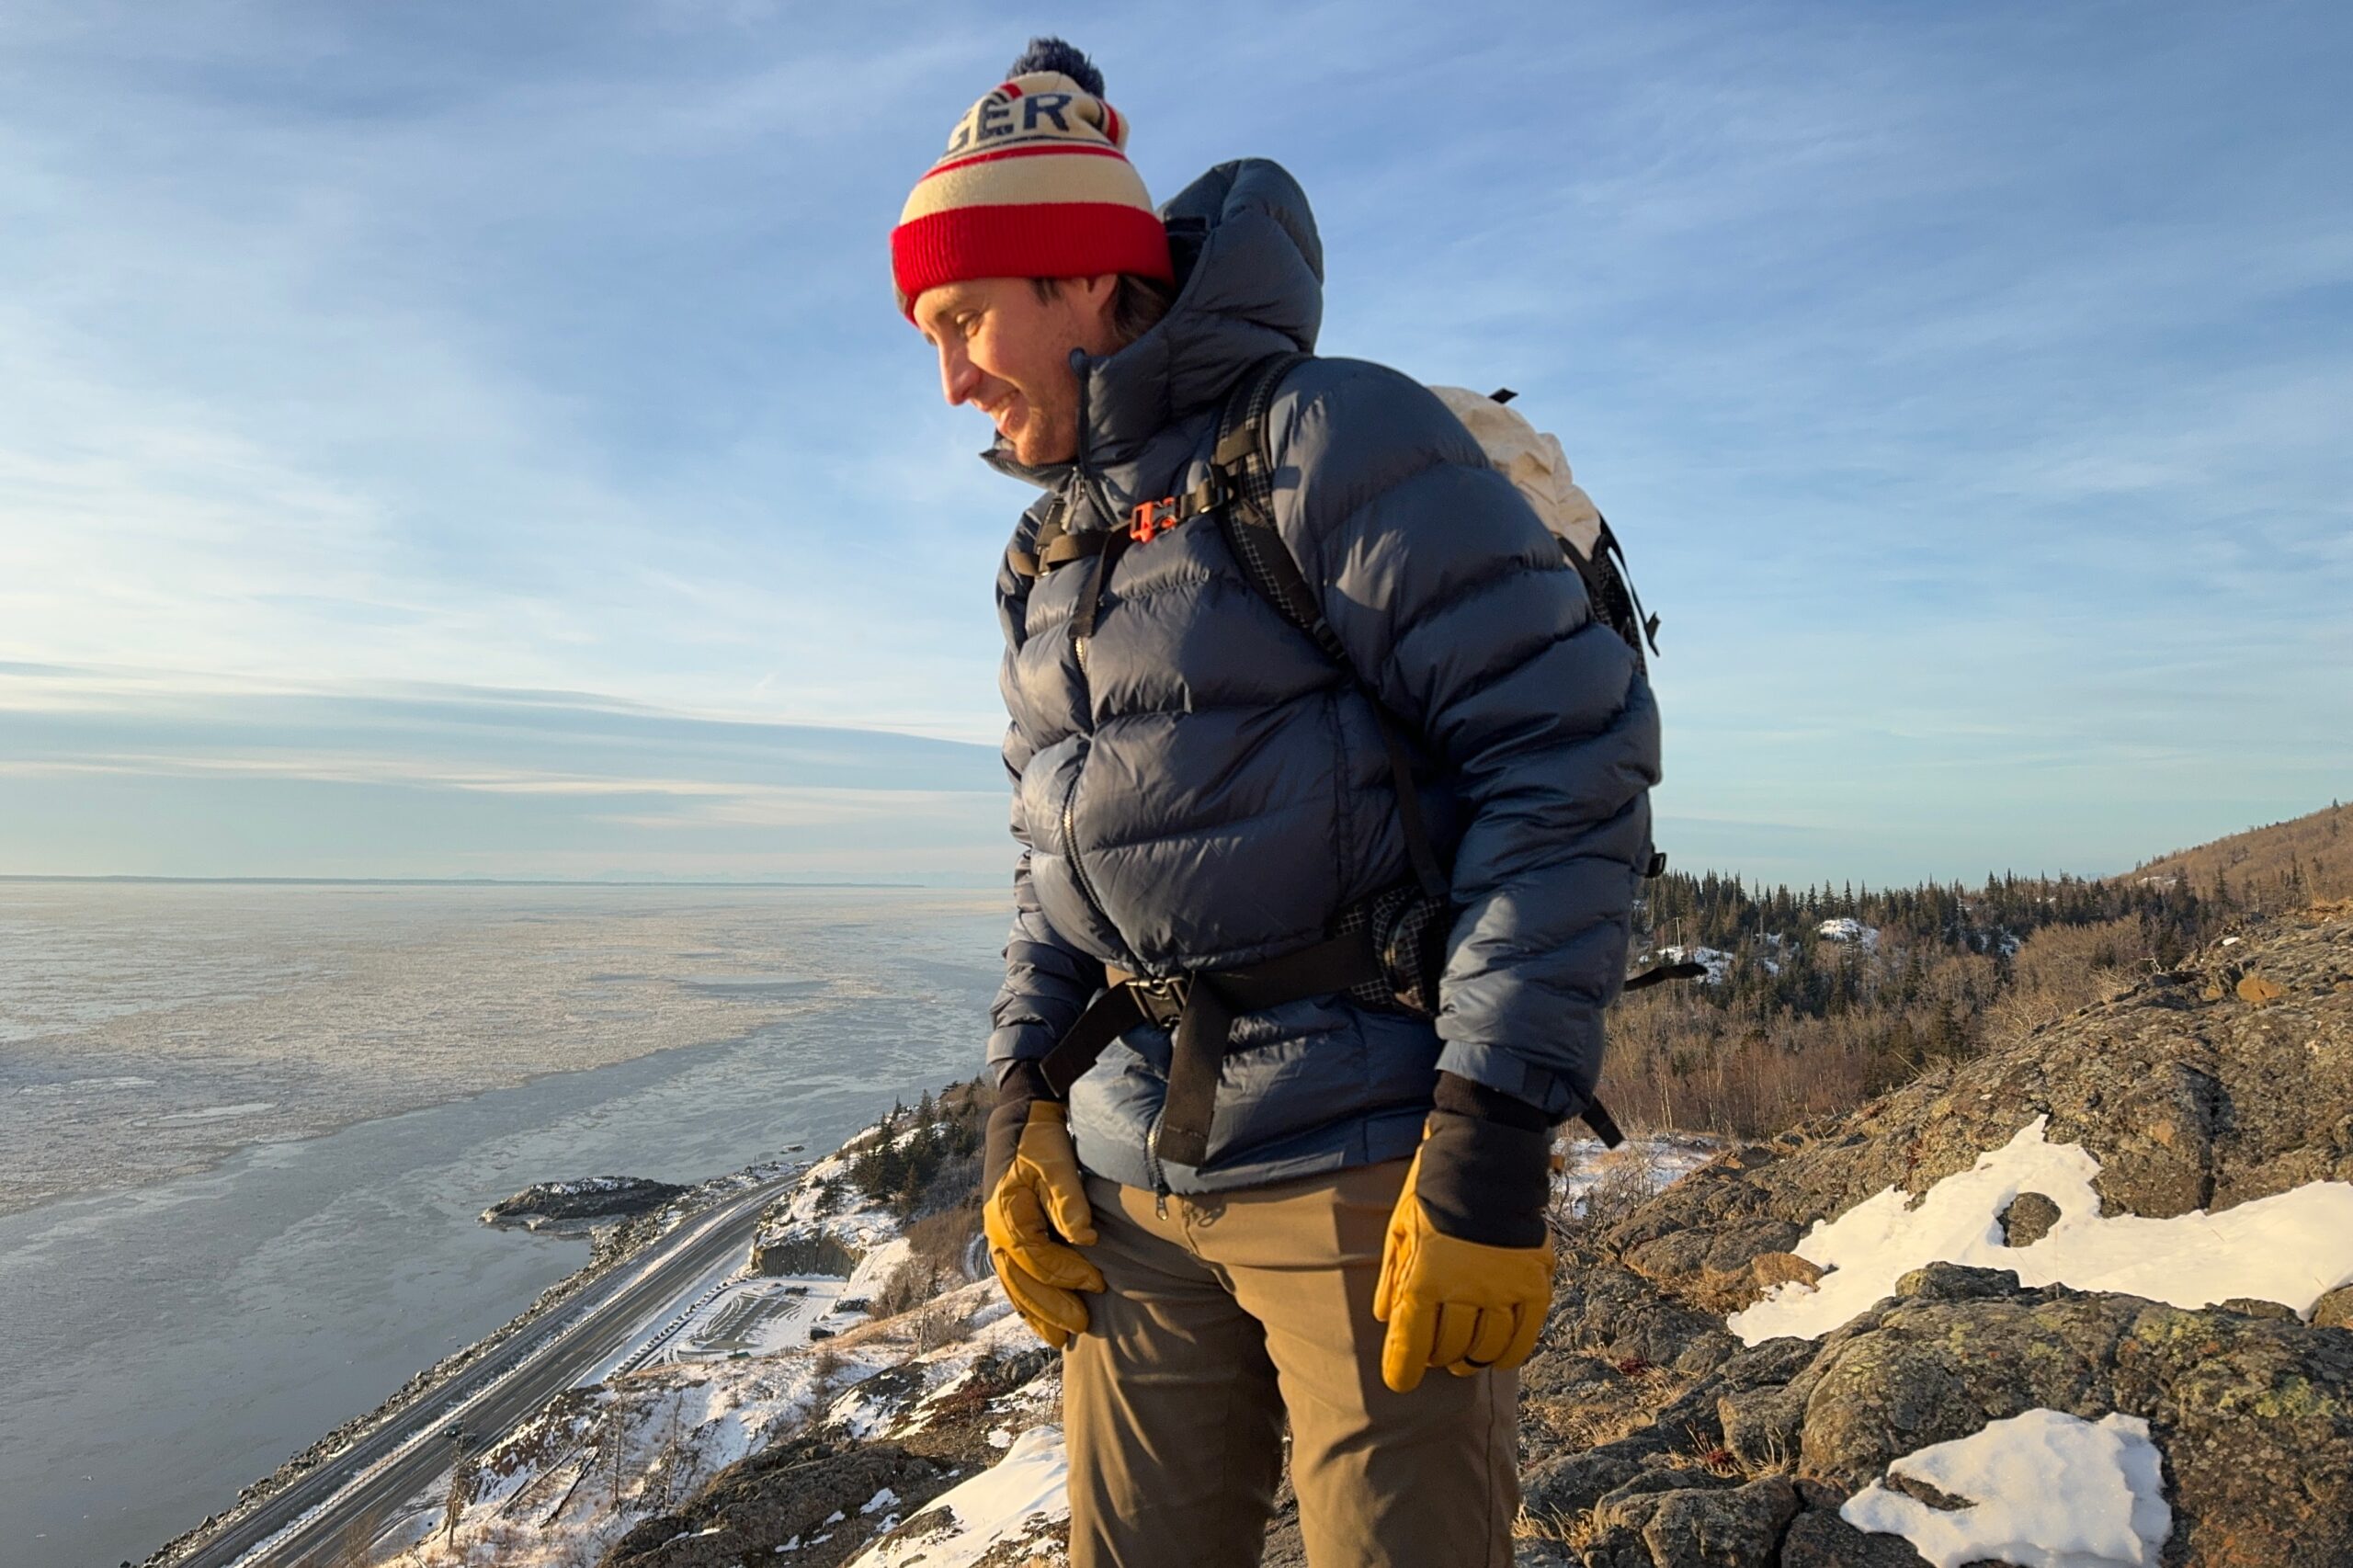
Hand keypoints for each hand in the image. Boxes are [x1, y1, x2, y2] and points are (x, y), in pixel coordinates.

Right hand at [982, 1090, 1102, 1347]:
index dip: (1066, 1274)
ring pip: (1013, 1284)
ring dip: (1035, 1312)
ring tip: (1060, 1337)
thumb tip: (1084, 1238)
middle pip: (1021, 1279)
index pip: (1035, 1256)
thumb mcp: (1056, 1161)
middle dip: (1051, 1306)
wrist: (1020, 1122)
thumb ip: (1068, 1199)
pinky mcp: (1003, 1237)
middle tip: (1082, 1324)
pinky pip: (1011, 1277)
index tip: (1097, 1283)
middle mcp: (995, 1229)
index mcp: (1007, 1212)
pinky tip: (1041, 1318)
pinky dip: (1025, 1301)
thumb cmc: (1040, 1140)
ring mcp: (996, 1236)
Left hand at [1372, 1084, 1556, 1391]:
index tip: (1400, 1382)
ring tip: (1465, 1356)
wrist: (1486, 1158)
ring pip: (1486, 1348)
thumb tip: (1384, 1317)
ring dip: (1471, 1359)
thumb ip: (1392, 1278)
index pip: (1411, 1343)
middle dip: (1437, 1358)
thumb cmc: (1432, 1193)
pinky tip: (1500, 1356)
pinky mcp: (1533, 1283)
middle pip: (1449, 1348)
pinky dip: (1510, 1353)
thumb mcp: (1399, 1230)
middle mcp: (1464, 1290)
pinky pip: (1524, 1337)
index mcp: (1425, 1278)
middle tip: (1434, 1354)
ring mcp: (1502, 1288)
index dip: (1403, 1370)